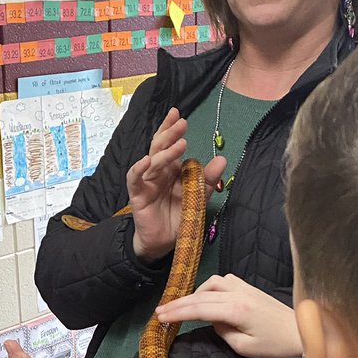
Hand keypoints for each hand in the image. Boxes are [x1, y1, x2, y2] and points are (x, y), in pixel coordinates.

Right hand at [127, 108, 225, 261]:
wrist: (163, 242)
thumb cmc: (178, 217)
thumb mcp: (198, 196)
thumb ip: (207, 179)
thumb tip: (222, 159)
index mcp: (171, 168)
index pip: (170, 143)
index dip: (171, 129)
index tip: (179, 115)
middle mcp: (158, 171)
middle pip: (160, 147)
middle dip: (170, 134)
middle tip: (181, 123)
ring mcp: (147, 181)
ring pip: (152, 161)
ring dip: (165, 151)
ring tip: (180, 144)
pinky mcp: (138, 194)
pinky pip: (135, 178)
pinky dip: (139, 169)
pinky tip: (146, 161)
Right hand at [156, 274, 301, 357]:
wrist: (300, 331)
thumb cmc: (274, 345)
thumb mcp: (244, 347)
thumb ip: (222, 332)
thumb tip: (212, 321)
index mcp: (235, 310)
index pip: (198, 309)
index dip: (176, 313)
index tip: (160, 318)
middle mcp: (237, 294)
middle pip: (200, 295)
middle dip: (178, 304)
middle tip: (160, 312)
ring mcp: (244, 287)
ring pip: (210, 283)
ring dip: (195, 294)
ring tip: (185, 307)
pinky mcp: (249, 287)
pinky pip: (224, 281)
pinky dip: (211, 287)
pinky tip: (208, 297)